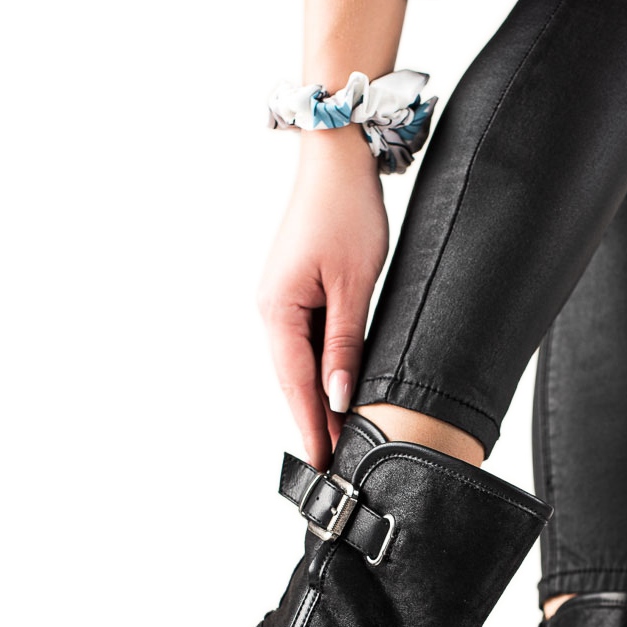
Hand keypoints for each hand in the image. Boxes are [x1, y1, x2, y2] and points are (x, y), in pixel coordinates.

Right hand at [256, 126, 388, 470]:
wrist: (337, 160)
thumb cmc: (346, 212)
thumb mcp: (354, 285)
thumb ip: (346, 344)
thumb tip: (337, 397)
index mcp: (277, 311)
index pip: (296, 384)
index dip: (311, 427)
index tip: (322, 464)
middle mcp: (271, 311)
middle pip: (293, 380)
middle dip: (313, 422)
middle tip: (333, 466)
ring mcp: (281, 302)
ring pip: (300, 365)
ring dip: (317, 400)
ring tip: (339, 439)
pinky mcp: (296, 294)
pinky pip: (307, 344)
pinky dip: (321, 371)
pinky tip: (336, 394)